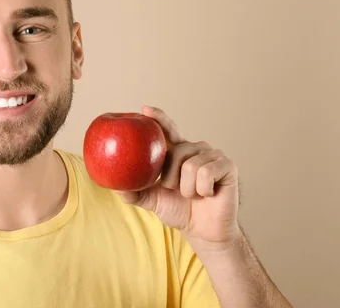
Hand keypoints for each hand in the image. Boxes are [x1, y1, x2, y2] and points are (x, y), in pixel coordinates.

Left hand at [115, 105, 241, 249]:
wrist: (204, 230)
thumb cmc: (179, 211)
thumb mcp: (152, 200)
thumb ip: (133, 192)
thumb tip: (112, 185)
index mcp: (177, 152)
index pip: (167, 130)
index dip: (158, 118)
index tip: (144, 109)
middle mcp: (195, 148)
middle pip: (176, 152)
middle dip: (171, 178)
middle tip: (177, 190)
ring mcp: (213, 155)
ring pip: (191, 166)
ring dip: (188, 188)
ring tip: (194, 194)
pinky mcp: (227, 165)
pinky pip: (206, 173)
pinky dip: (202, 189)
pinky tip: (208, 194)